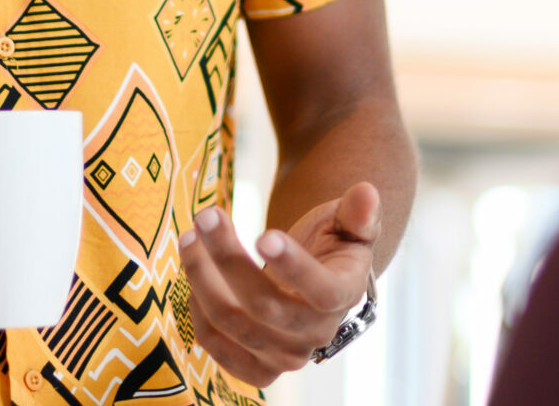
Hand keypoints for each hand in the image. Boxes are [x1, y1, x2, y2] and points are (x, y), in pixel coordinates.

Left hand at [177, 183, 379, 386]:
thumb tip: (367, 193)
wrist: (314, 281)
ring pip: (233, 324)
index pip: (322, 291)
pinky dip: (197, 311)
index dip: (293, 266)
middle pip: (264, 306)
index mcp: (343, 294)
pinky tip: (195, 273)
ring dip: (202, 278)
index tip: (263, 235)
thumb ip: (359, 211)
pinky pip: (217, 346)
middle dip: (228, 258)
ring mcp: (285, 355)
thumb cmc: (331, 244)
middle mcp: (316, 334)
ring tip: (191, 237)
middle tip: (206, 216)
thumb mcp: (349, 222)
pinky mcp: (257, 366)